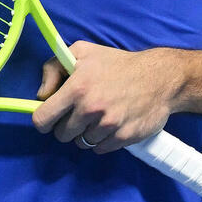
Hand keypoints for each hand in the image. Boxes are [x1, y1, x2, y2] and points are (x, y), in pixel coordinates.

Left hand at [32, 41, 183, 153]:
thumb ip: (54, 68)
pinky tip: (110, 124)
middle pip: (62, 135)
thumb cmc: (118, 63)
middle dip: (67, 126)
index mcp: (77, 87)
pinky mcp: (123, 137)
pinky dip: (102, 141)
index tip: (49, 118)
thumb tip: (41, 95)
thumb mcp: (82, 52)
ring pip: (81, 143)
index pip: (43, 119)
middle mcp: (91, 108)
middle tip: (80, 113)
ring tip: (98, 117)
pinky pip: (100, 149)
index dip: (43, 120)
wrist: (159, 77)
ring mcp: (108, 125)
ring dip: (86, 133)